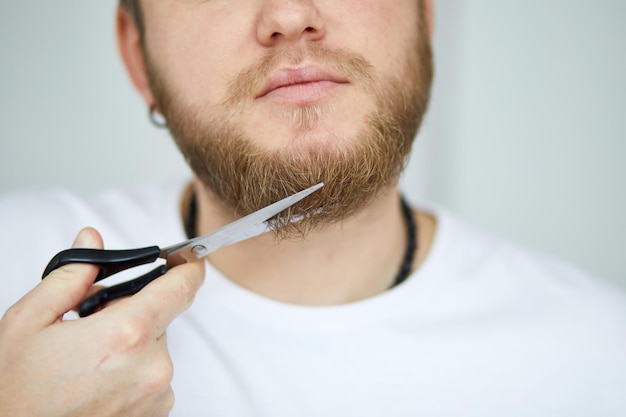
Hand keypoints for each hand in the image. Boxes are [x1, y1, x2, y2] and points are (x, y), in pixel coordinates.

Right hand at [0, 228, 204, 416]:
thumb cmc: (16, 392)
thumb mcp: (30, 322)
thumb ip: (71, 276)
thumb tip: (92, 240)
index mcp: (126, 335)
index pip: (179, 288)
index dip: (187, 269)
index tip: (190, 260)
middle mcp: (152, 367)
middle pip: (159, 320)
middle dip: (131, 316)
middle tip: (91, 331)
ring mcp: (156, 396)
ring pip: (154, 351)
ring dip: (130, 349)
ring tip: (88, 367)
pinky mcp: (154, 415)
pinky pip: (153, 380)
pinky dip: (132, 376)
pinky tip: (97, 386)